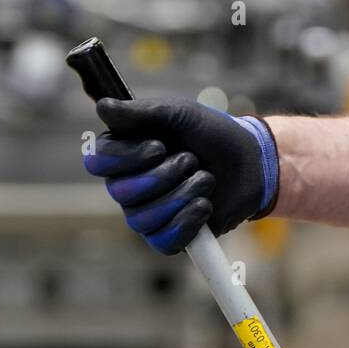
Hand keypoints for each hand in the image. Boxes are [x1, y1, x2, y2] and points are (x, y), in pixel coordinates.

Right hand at [82, 97, 278, 253]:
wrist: (250, 164)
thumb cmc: (212, 135)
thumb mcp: (179, 114)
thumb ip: (140, 112)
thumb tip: (102, 106)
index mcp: (124, 153)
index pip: (98, 161)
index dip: (125, 157)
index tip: (158, 146)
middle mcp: (128, 187)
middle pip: (121, 193)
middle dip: (162, 175)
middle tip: (191, 160)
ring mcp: (146, 215)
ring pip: (143, 219)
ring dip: (181, 196)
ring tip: (205, 179)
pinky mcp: (167, 238)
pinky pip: (163, 240)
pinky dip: (188, 221)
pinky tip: (205, 205)